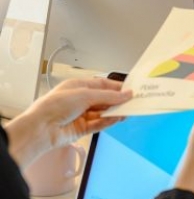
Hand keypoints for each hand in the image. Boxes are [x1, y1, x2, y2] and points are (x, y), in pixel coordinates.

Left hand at [6, 78, 131, 167]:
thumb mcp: (85, 95)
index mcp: (77, 87)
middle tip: (133, 101)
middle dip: (117, 100)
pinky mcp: (81, 129)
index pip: (101, 85)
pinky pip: (99, 124)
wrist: (41, 129)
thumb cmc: (55, 106)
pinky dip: (108, 121)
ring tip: (128, 111)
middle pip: (103, 99)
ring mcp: (80, 115)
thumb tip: (126, 94)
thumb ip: (108, 96)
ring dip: (114, 112)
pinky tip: (117, 119)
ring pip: (102, 112)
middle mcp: (79, 100)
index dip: (116, 87)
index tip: (129, 90)